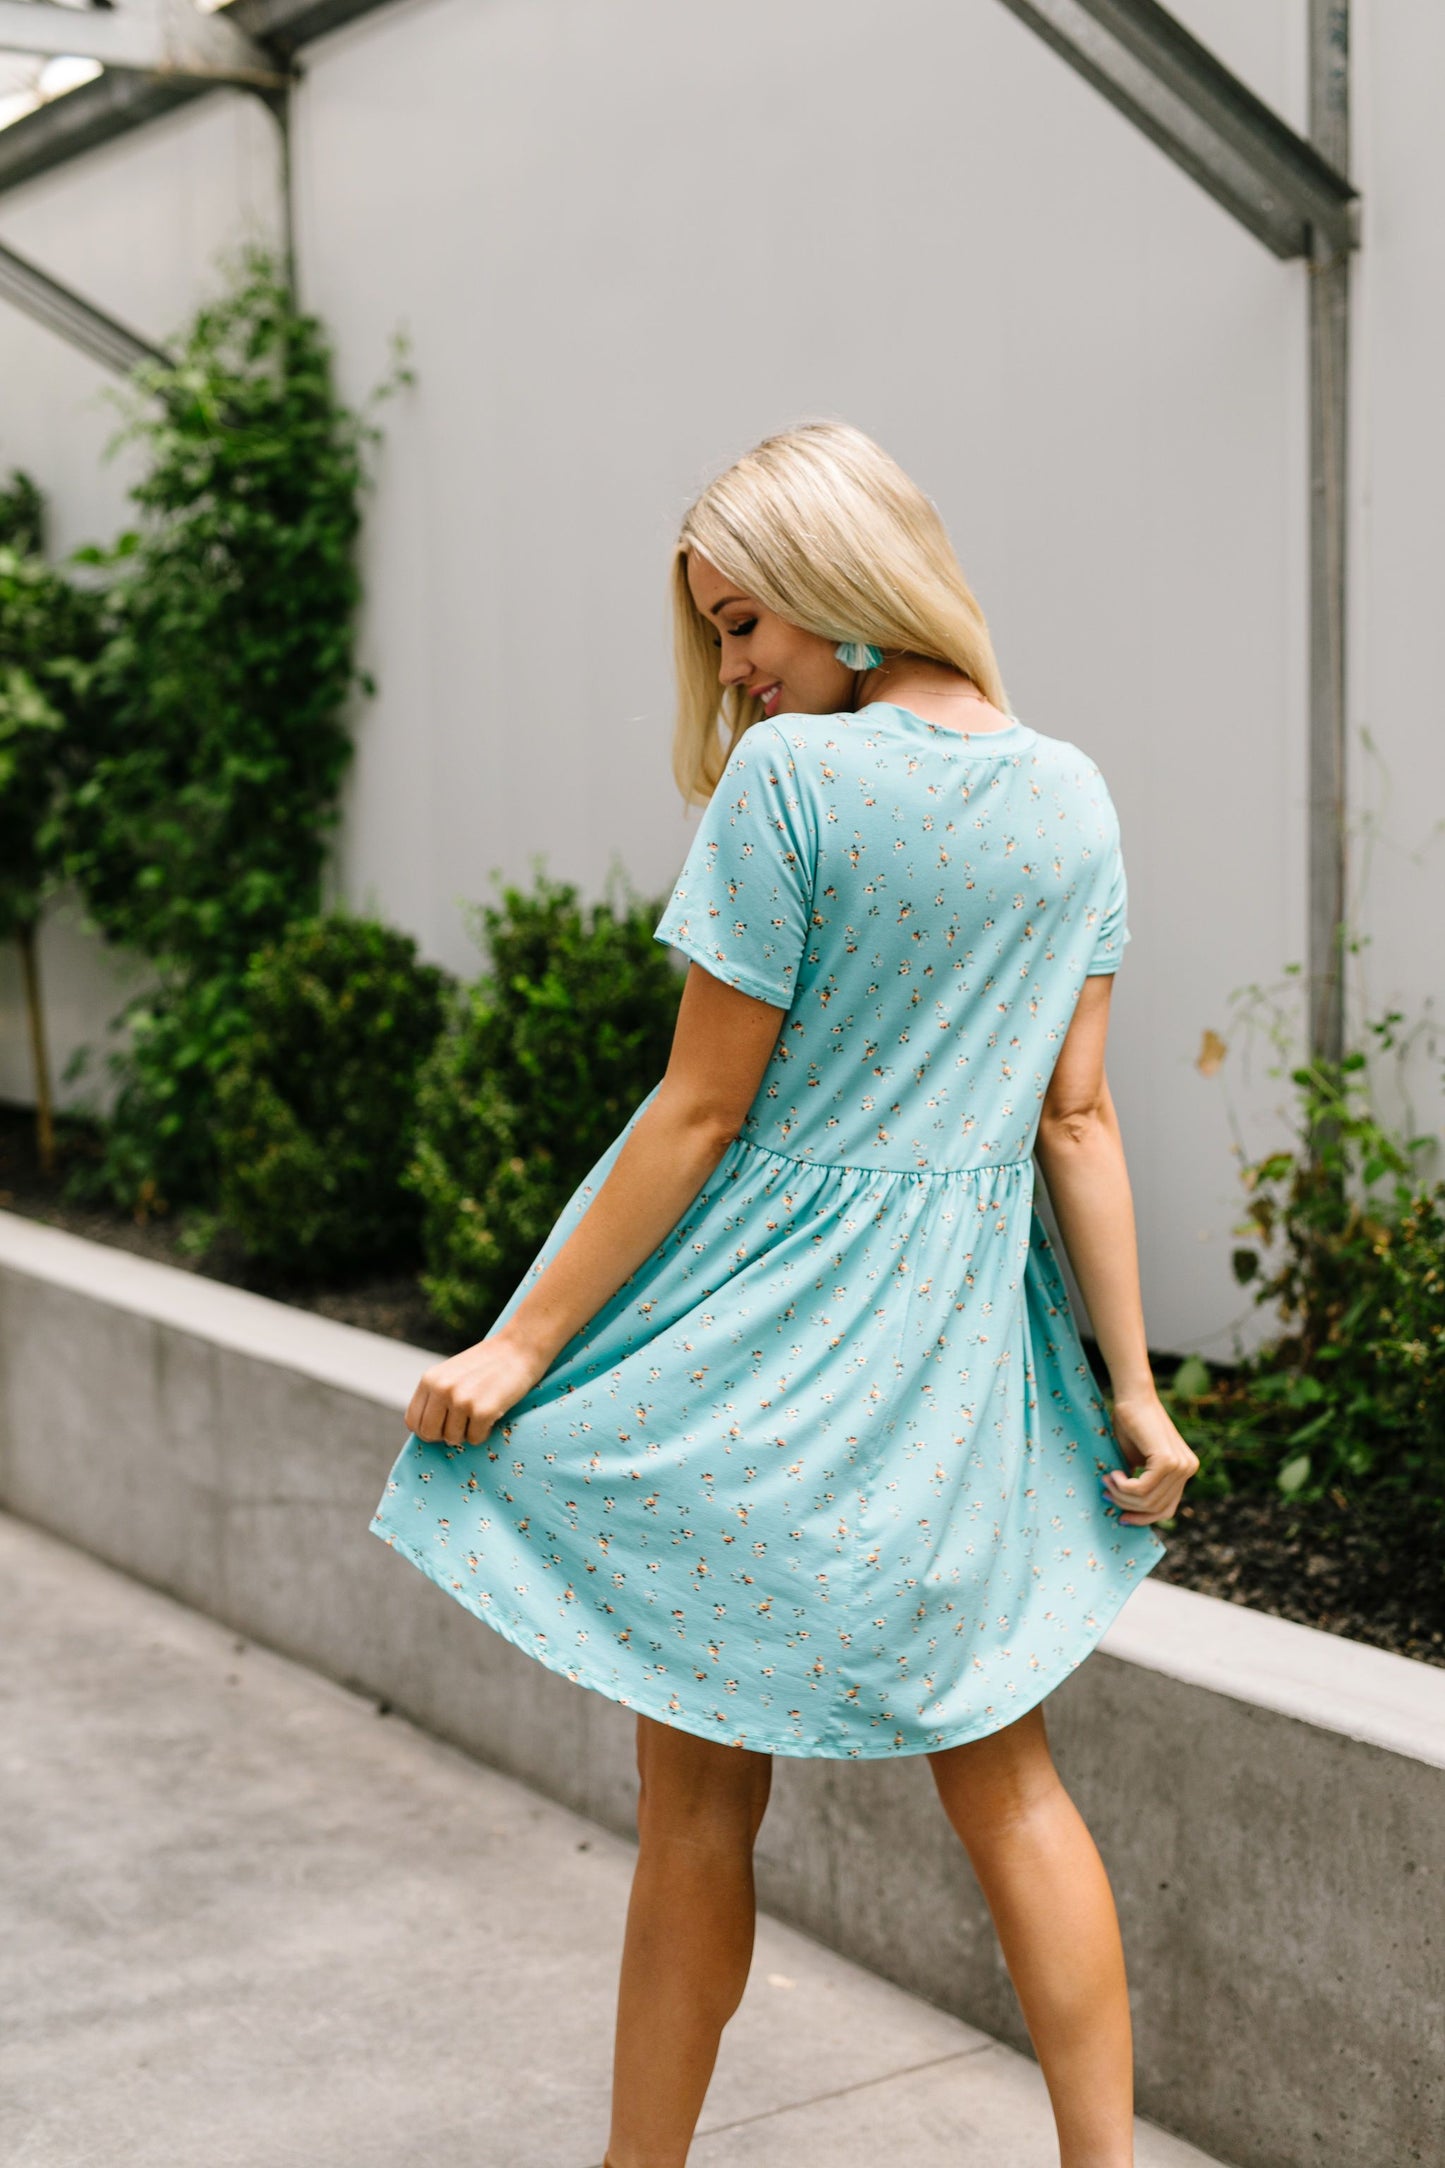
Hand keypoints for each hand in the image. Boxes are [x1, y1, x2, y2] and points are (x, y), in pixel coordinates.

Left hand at [405, 1333, 548, 1446]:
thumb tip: (425, 1431)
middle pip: (428, 1434)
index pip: (412, 1421)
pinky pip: (475, 1439)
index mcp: (430, 1379)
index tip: (443, 1426)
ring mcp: (461, 1400)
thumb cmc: (487, 1364)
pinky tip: (493, 1413)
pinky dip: (485, 1432)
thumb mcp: (451, 1374)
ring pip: (452, 1439)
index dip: (427, 1429)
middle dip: (445, 1435)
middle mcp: (441, 1389)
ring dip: (467, 1433)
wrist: (520, 1347)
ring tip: (481, 1413)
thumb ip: (436, 1396)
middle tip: (463, 1424)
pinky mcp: (482, 1410)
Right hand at [1103, 1391, 1199, 1525]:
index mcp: (1185, 1470)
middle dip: (1127, 1506)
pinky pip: (1142, 1488)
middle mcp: (1188, 1469)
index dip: (1143, 1518)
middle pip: (1157, 1508)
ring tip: (1107, 1480)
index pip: (1167, 1509)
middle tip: (1106, 1493)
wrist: (1132, 1398)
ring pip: (1148, 1500)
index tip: (1121, 1518)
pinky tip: (1113, 1474)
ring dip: (1121, 1495)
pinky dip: (1123, 1486)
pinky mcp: (1168, 1461)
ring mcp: (1181, 1466)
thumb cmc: (1130, 1426)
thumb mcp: (1137, 1463)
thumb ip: (1140, 1485)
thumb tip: (1127, 1515)